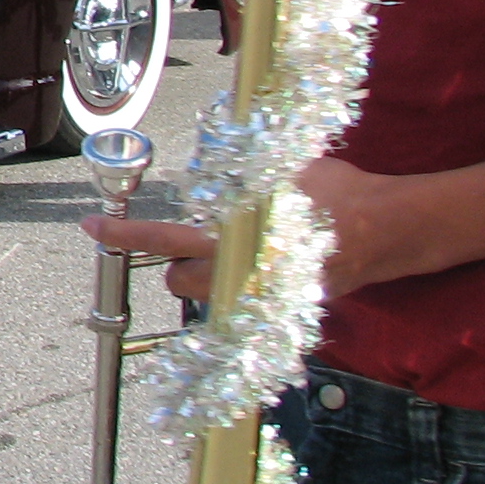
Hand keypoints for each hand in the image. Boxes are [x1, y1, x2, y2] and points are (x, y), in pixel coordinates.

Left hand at [80, 158, 465, 303]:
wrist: (393, 230)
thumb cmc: (339, 193)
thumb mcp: (282, 172)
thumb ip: (239, 177)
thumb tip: (215, 172)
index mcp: (236, 237)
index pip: (166, 238)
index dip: (123, 235)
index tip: (91, 228)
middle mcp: (243, 274)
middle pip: (178, 282)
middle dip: (179, 265)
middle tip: (200, 241)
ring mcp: (263, 298)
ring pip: (208, 298)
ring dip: (210, 279)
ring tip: (237, 253)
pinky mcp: (284, 311)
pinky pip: (244, 306)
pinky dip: (243, 290)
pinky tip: (265, 267)